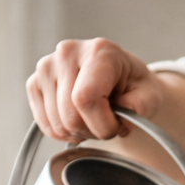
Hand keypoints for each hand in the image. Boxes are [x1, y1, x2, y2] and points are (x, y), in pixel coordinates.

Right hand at [26, 38, 163, 142]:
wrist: (120, 78)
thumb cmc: (134, 86)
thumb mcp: (150, 96)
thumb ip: (139, 108)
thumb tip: (119, 120)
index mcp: (99, 52)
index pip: (86, 98)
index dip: (102, 124)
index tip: (117, 127)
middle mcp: (67, 52)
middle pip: (70, 115)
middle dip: (94, 131)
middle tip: (107, 124)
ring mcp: (47, 66)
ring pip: (57, 123)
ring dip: (80, 133)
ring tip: (94, 120)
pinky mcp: (34, 82)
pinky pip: (45, 124)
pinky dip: (64, 132)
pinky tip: (79, 121)